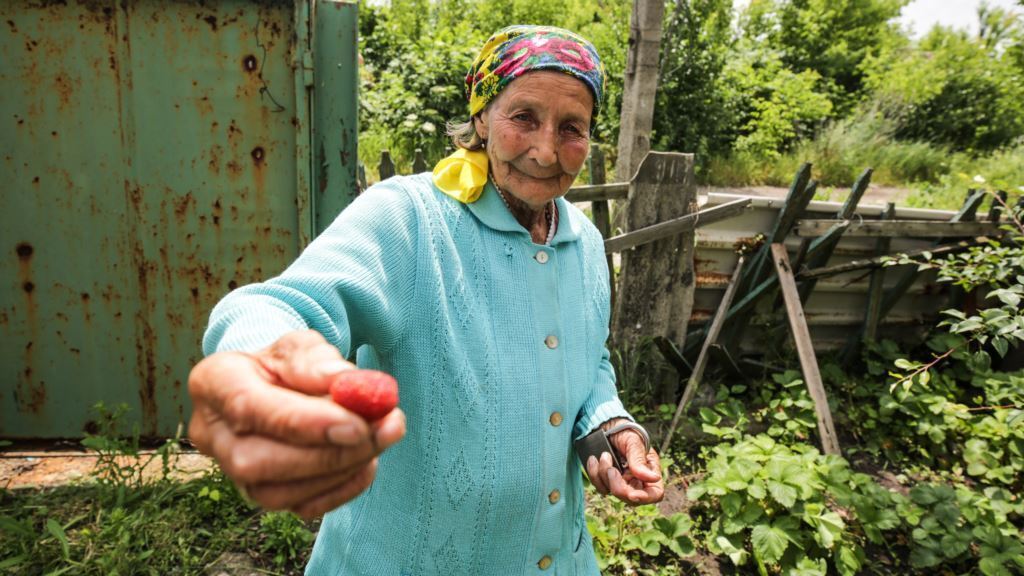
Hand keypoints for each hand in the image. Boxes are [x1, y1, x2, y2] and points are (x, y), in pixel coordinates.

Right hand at [187, 330, 405, 518]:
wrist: (275, 385)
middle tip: (383, 431)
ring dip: (343, 469)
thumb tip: (348, 384)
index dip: (304, 422)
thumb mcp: (300, 346)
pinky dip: (343, 487)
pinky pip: (301, 507)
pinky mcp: (261, 495)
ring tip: (383, 434)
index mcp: (214, 383)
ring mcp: (232, 473)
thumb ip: (318, 362)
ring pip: (280, 493)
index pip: (249, 408)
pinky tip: (369, 459)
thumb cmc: (287, 363)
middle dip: (329, 453)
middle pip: (258, 461)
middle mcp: (212, 435)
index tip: (357, 424)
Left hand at [585, 419, 663, 505]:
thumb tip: (654, 478)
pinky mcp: (606, 481)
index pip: (655, 494)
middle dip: (618, 487)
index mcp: (649, 472)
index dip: (645, 498)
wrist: (605, 426)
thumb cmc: (625, 432)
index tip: (632, 494)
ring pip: (612, 492)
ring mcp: (621, 483)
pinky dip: (594, 473)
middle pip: (631, 499)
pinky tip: (594, 459)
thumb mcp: (633, 442)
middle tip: (611, 469)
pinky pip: (599, 486)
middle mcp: (637, 481)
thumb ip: (639, 460)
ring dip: (604, 474)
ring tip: (603, 455)